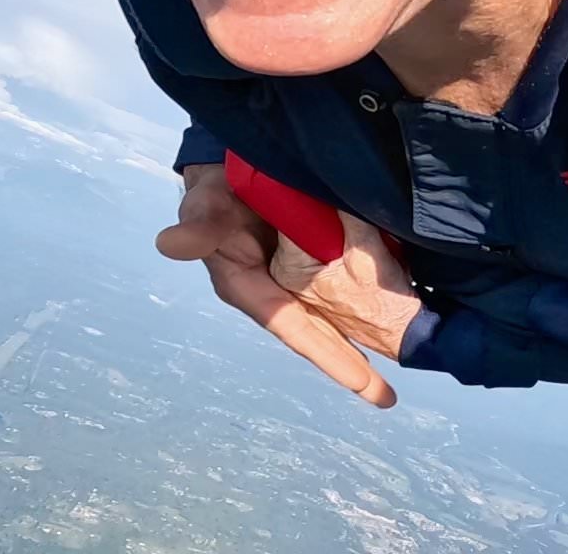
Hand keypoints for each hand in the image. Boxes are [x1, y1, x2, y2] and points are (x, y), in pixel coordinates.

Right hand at [156, 164, 396, 407]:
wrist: (227, 170)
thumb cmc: (212, 194)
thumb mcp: (204, 208)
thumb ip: (197, 227)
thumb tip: (170, 243)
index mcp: (251, 289)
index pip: (294, 328)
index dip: (327, 355)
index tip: (360, 382)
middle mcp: (276, 291)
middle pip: (318, 332)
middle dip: (350, 364)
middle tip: (386, 397)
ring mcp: (296, 277)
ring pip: (333, 312)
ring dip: (361, 336)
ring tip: (398, 358)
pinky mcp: (312, 257)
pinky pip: (342, 283)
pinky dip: (364, 298)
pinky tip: (391, 308)